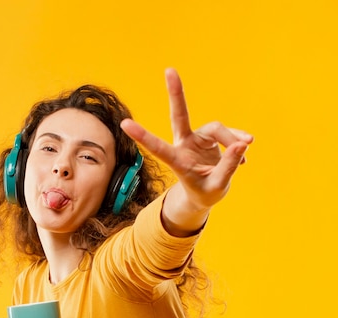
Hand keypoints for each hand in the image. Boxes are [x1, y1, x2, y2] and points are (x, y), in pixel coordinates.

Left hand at [120, 68, 252, 232]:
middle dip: (177, 93)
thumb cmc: (206, 193)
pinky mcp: (209, 136)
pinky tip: (244, 156)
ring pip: (218, 129)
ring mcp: (197, 138)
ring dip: (232, 140)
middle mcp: (184, 146)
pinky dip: (238, 143)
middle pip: (180, 116)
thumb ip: (229, 166)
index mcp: (178, 162)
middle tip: (170, 70)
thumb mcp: (218, 186)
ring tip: (245, 157)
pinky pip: (228, 133)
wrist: (207, 193)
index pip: (159, 148)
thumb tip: (242, 144)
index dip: (143, 136)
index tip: (125, 124)